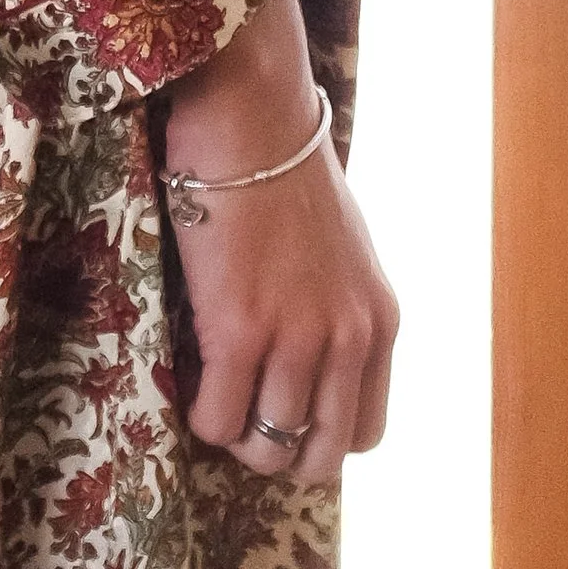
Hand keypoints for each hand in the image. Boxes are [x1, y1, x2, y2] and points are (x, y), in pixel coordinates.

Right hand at [157, 0, 398, 485]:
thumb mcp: (343, 250)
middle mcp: (348, 339)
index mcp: (379, 321)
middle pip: (319, 456)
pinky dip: (200, 415)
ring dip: (234, 435)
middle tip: (241, 418)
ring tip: (210, 399)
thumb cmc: (285, 168)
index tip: (281, 416)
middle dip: (277, 453)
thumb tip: (310, 357)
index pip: (364, 432)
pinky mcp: (238, 329)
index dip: (317, 437)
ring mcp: (295, 338)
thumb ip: (338, 308)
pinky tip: (187, 383)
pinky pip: (218, 416)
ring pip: (266, 447)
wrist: (252, 112)